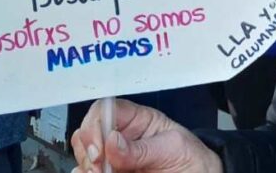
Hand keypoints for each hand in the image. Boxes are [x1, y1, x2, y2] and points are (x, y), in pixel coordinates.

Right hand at [70, 98, 221, 172]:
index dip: (96, 123)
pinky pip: (85, 171)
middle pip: (88, 131)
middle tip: (100, 165)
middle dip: (89, 148)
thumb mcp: (172, 147)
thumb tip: (112, 141)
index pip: (106, 110)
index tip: (100, 146)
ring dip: (86, 164)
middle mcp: (121, 137)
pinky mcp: (111, 172)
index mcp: (138, 120)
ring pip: (84, 154)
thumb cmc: (191, 158)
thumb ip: (142, 148)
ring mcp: (113, 157)